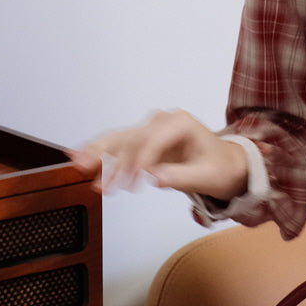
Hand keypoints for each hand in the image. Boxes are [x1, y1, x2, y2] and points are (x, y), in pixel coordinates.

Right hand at [70, 109, 249, 200]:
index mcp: (180, 123)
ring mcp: (151, 130)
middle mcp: (162, 122)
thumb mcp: (208, 175)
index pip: (153, 141)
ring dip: (98, 154)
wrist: (227, 164)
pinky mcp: (144, 142)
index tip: (132, 183)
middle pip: (130, 137)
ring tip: (77, 164)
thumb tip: (154, 177)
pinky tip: (81, 158)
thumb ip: (182, 176)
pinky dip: (102, 155)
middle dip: (108, 154)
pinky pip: (120, 148)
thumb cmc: (221, 167)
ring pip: (119, 140)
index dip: (140, 162)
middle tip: (87, 168)